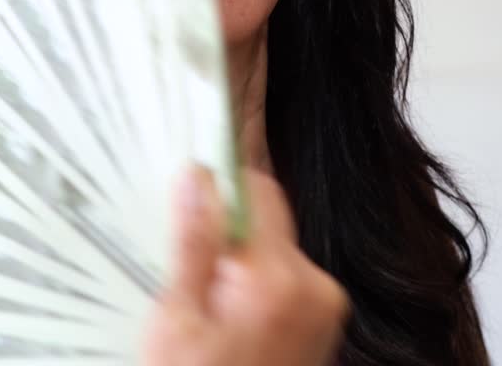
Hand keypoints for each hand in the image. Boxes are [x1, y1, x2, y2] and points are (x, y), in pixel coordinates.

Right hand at [143, 167, 348, 365]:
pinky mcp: (323, 320)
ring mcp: (325, 307)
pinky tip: (231, 323)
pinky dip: (257, 287)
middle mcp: (315, 288)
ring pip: (274, 248)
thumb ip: (193, 243)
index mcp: (277, 281)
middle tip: (192, 279)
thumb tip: (198, 178)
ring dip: (242, 264)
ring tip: (211, 311)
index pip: (259, 190)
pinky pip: (287, 278)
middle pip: (267, 220)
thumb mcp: (176, 320)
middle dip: (227, 236)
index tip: (192, 195)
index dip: (221, 189)